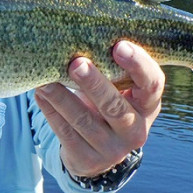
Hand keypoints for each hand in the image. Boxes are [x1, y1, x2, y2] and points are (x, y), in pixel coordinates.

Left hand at [34, 41, 163, 177]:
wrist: (99, 149)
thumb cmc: (110, 103)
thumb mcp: (120, 88)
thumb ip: (111, 68)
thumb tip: (81, 33)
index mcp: (148, 105)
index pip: (152, 84)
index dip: (138, 65)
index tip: (118, 45)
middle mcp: (135, 130)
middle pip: (115, 107)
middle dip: (94, 84)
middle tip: (76, 63)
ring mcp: (112, 149)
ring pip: (83, 120)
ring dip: (61, 97)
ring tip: (45, 80)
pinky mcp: (87, 159)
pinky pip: (65, 132)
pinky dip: (50, 110)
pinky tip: (40, 93)